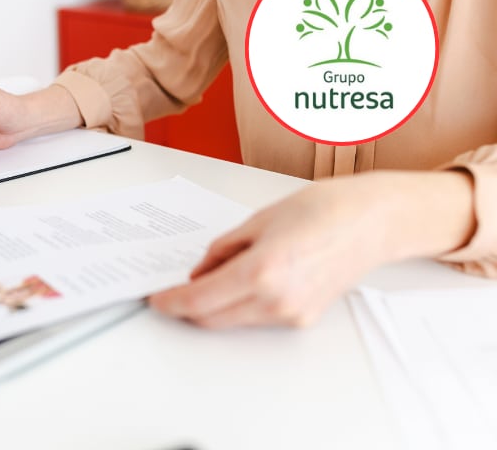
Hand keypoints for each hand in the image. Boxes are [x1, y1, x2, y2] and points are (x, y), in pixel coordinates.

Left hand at [149, 171, 474, 327]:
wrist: (372, 222)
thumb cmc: (322, 209)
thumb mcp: (257, 221)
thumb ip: (223, 250)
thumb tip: (200, 272)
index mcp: (261, 270)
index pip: (198, 299)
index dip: (170, 301)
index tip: (155, 298)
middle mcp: (276, 300)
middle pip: (211, 318)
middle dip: (186, 307)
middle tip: (172, 290)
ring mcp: (291, 314)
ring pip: (232, 320)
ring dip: (212, 306)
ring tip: (210, 275)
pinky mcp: (302, 318)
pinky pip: (256, 318)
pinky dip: (238, 304)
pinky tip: (240, 280)